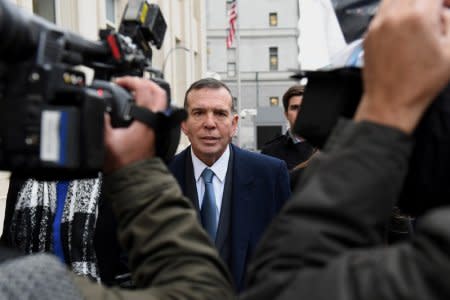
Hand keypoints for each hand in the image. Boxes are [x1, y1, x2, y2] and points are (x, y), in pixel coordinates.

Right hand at [103, 76, 166, 172]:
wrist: (133, 178)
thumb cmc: (123, 164)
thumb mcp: (105, 139)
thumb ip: (101, 120)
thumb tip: (98, 106)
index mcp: (147, 121)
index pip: (145, 89)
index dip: (131, 80)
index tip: (120, 82)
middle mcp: (157, 122)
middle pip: (159, 92)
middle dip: (143, 82)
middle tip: (129, 82)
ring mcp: (159, 127)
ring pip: (160, 101)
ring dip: (148, 92)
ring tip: (132, 91)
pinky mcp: (157, 132)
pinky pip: (157, 111)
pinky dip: (148, 103)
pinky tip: (136, 106)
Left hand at [355, 0, 449, 132]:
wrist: (390, 102)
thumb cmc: (422, 82)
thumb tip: (445, 10)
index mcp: (418, 17)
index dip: (444, 0)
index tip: (447, 7)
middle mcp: (394, 15)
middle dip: (428, 1)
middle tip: (435, 15)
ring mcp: (378, 24)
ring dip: (410, 2)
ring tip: (419, 19)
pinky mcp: (368, 34)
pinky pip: (383, 11)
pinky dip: (395, 12)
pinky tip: (404, 29)